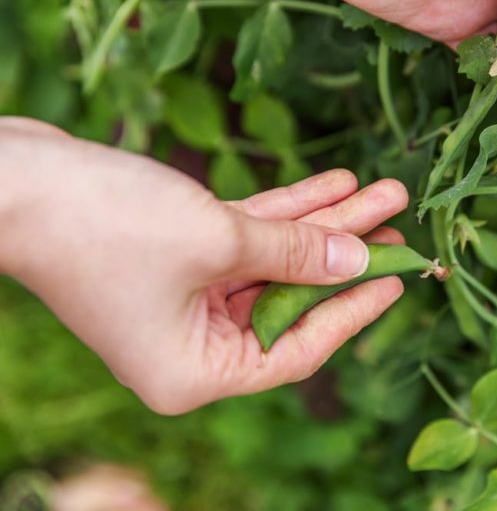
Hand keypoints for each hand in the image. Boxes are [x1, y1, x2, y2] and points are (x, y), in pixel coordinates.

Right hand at [0, 117, 408, 413]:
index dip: (354, 310)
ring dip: (324, 225)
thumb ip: (296, 254)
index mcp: (196, 373)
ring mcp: (184, 300)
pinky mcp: (177, 257)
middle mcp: (191, 344)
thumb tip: (359, 261)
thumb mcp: (218, 242)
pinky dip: (286, 214)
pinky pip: (247, 239)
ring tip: (379, 192)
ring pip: (274, 261)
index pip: (298, 350)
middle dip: (346, 253)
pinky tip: (333, 186)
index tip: (401, 277)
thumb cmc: (105, 225)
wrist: (13, 180)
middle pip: (291, 299)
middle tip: (398, 222)